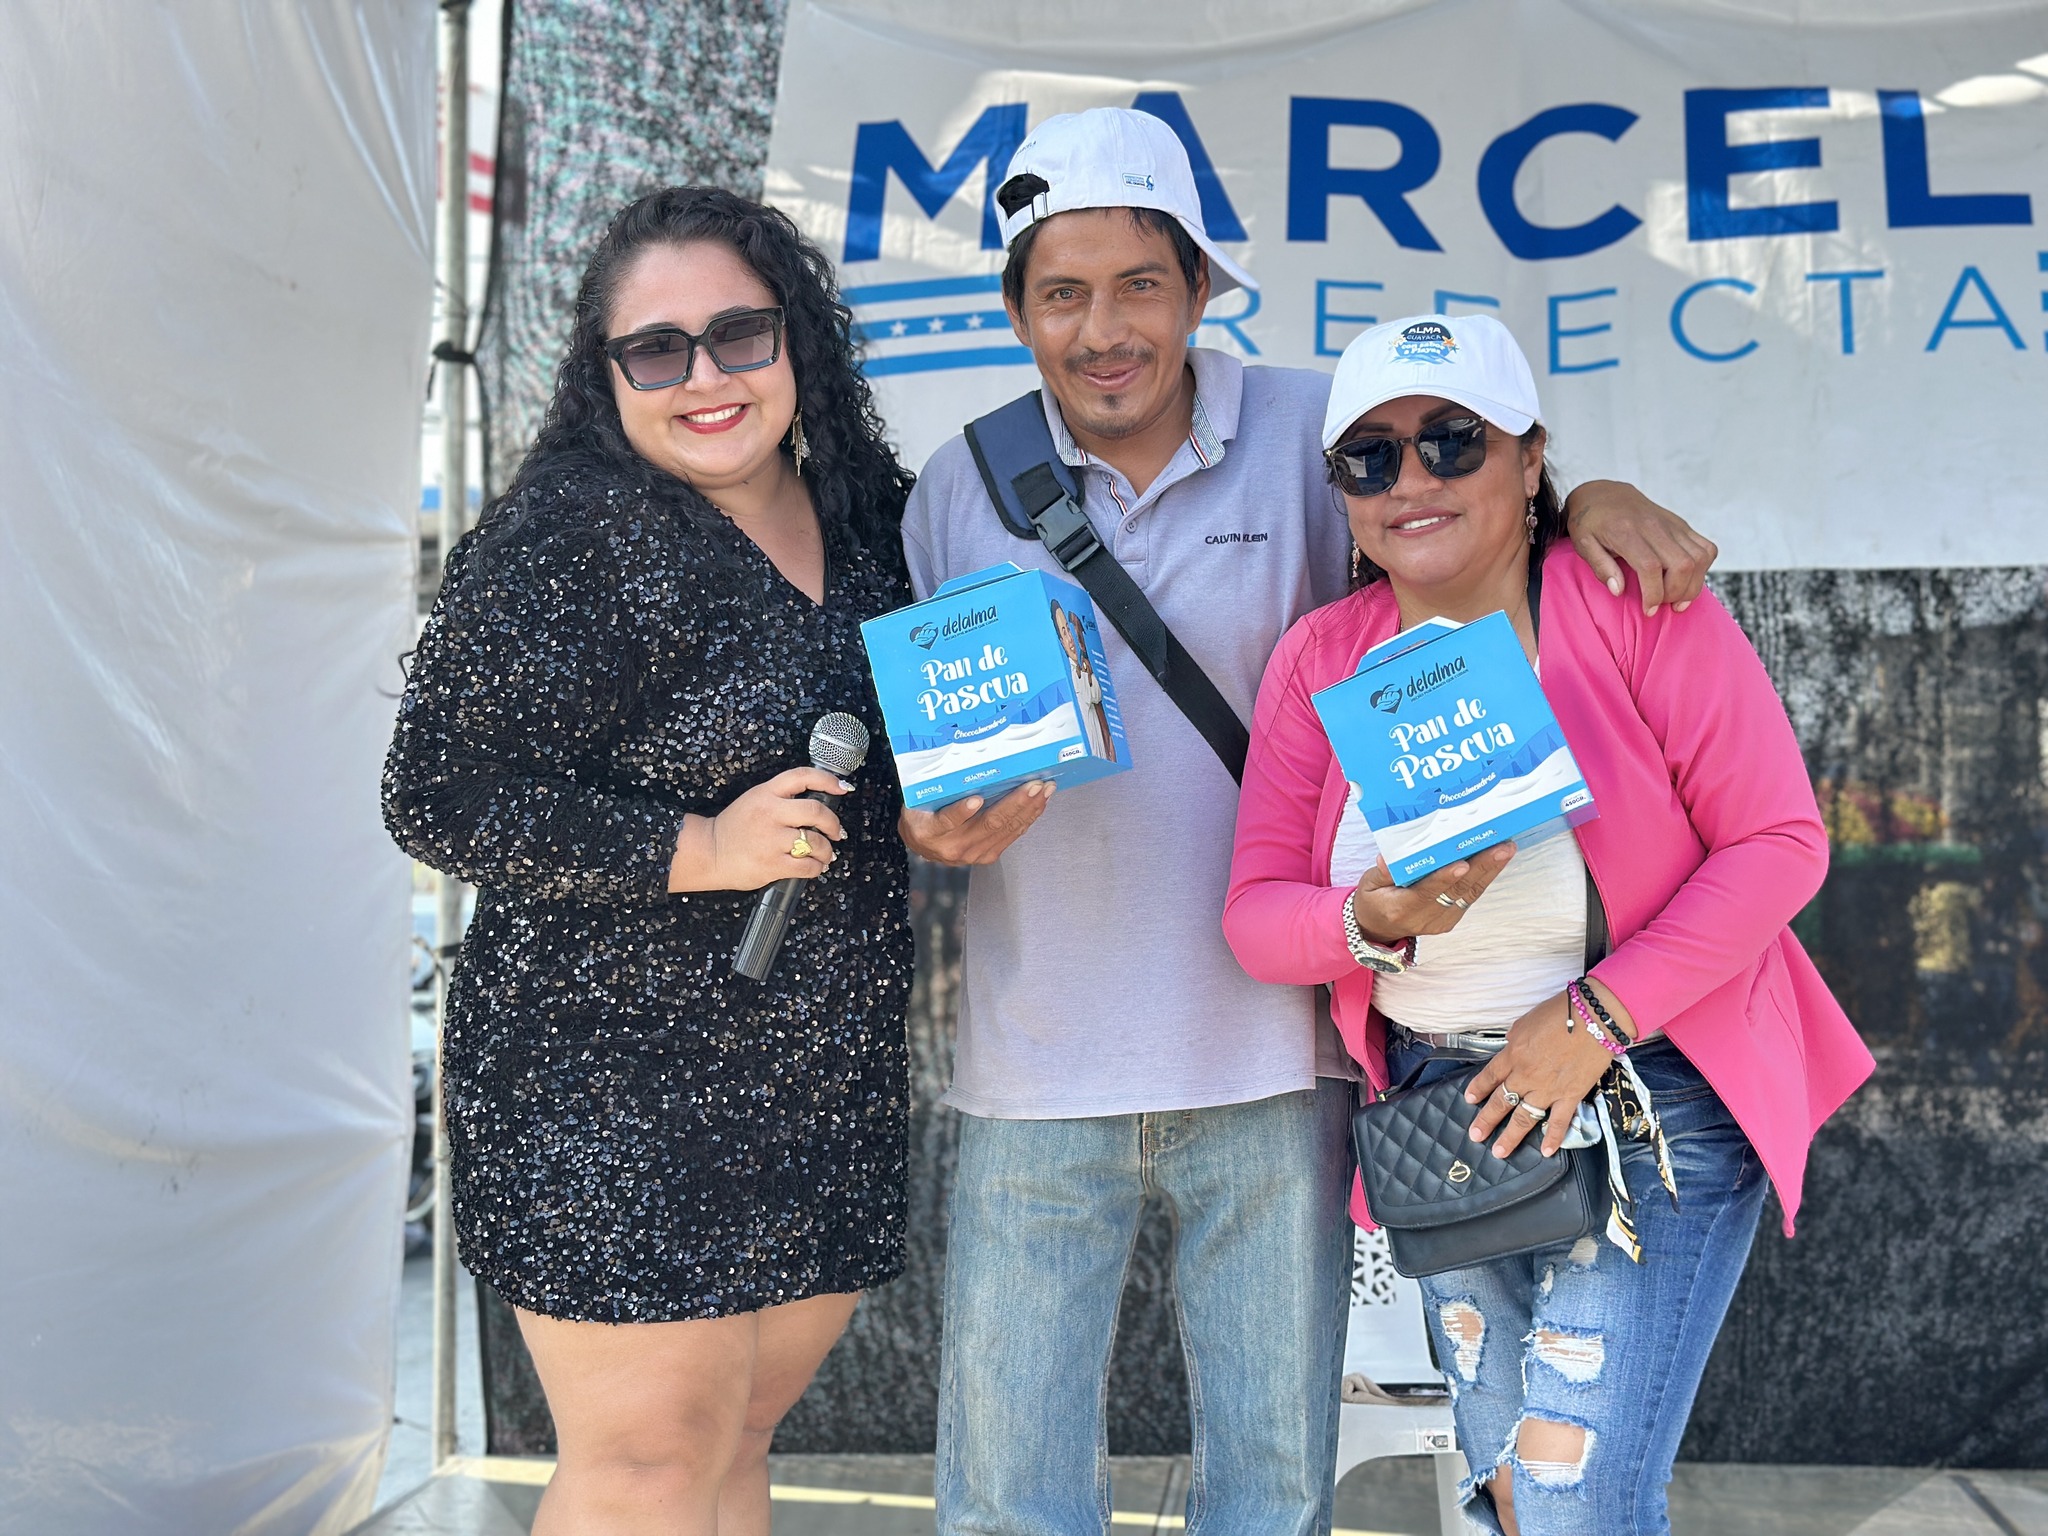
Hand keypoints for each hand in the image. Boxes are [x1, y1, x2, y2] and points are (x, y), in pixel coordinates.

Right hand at [669, 767, 849, 892]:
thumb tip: (817, 805)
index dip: (828, 780)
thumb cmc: (734, 828)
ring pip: (815, 842)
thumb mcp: (754, 800)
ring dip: (827, 850)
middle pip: (816, 811)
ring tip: (826, 854)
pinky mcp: (772, 864)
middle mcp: (770, 813)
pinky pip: (806, 866)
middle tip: (837, 832)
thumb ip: (781, 798)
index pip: (802, 776)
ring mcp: (771, 839)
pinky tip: (815, 867)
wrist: (708, 852)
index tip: (842, 788)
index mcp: (766, 793)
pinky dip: (816, 868)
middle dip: (833, 823)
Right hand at [898, 781, 1052, 865]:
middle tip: (1033, 784)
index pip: (947, 821)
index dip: (962, 811)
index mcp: (931, 830)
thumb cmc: (922, 812)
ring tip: (1044, 790)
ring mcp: (971, 854)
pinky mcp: (986, 856)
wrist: (920, 841)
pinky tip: (1039, 804)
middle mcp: (952, 846)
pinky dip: (1027, 817)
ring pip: (1004, 830)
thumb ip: (937, 787)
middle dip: (1015, 802)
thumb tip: (964, 758)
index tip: (975, 799)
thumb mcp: (919, 798)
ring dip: (1028, 809)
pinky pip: (1011, 836)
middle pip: (987, 824)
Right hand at [1349, 844, 1515, 945]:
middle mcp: (1425, 919)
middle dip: (1481, 868)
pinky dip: (1484, 878)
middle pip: (1456, 892)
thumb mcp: (1368, 883)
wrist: (1377, 928)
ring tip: (1506, 849)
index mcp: (1401, 909)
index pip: (1426, 892)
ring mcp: (1441, 921)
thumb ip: (1383, 871)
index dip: (1445, 878)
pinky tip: (1495, 860)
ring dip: (1490, 871)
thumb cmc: (1374, 899)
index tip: (1463, 864)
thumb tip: (1387, 857)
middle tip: (1501, 848)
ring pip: (1469, 894)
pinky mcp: (1450, 919)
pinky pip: (1469, 897)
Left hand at [1465, 993, 1617, 1158]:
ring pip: (1524, 1117)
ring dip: (1511, 1136)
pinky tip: (1546, 1152)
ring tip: (1499, 1152)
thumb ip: (1515, 1043)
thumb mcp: (1525, 1023)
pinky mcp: (1571, 1096)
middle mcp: (1526, 1075)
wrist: (1594, 1018)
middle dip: (1486, 1120)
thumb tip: (1512, 1054)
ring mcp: (1548, 1089)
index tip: (1470, 1100)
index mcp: (1513, 1054)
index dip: (1478, 1088)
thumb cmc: (1559, 1013)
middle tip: (1475, 1135)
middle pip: (1502, 1101)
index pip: (1490, 1076)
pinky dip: (1553, 1138)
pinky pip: (1559, 1121)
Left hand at [1564, 480, 1717, 616]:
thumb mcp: (1583, 543)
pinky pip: (1706, 547)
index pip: (1650, 567)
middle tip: (1662, 605)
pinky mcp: (1681, 525)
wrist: (1603, 494)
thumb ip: (1601, 567)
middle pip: (1682, 564)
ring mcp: (1671, 524)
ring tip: (1677, 598)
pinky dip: (1703, 568)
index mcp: (1626, 531)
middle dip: (1676, 593)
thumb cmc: (1590, 522)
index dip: (1653, 593)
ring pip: (1699, 557)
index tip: (1648, 610)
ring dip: (1693, 584)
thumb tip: (1618, 590)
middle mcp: (1654, 526)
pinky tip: (1687, 579)